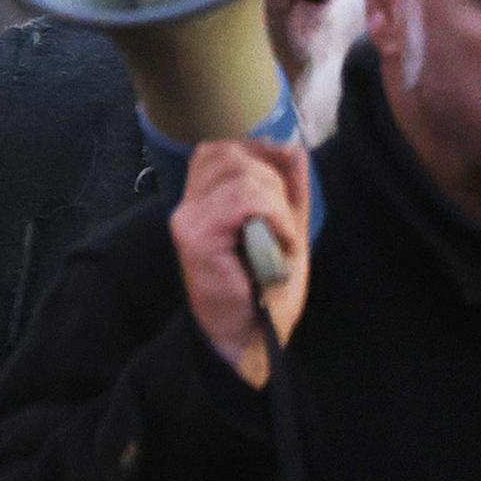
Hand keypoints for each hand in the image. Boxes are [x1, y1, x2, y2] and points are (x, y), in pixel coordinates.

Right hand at [172, 137, 310, 386]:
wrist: (250, 332)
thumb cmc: (265, 286)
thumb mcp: (286, 227)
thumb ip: (289, 187)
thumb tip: (292, 147)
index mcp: (203, 196)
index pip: (223, 147)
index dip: (258, 156)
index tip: (280, 194)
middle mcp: (188, 201)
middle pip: (233, 152)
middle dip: (272, 182)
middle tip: (280, 224)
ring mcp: (187, 216)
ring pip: (242, 174)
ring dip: (276, 204)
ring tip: (279, 236)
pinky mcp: (194, 234)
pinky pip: (244, 200)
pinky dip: (274, 218)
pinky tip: (279, 243)